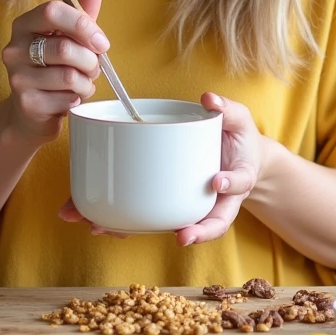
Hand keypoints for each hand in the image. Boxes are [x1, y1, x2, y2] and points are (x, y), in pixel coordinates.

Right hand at [1, 0, 108, 142]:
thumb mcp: (67, 37)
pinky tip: (71, 97)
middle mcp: (15, 49)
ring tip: (83, 82)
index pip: (52, 11)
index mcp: (24, 25)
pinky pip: (67, 98)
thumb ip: (81, 14)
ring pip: (69, 76)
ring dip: (87, 81)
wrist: (29, 111)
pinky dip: (78, 98)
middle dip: (90, 60)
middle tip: (94, 67)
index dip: (82, 24)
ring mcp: (17, 77)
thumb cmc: (52, 67)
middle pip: (64, 47)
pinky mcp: (27, 103)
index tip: (101, 41)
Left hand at [58, 92, 262, 244]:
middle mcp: (217, 200)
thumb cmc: (237, 138)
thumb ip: (227, 110)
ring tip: (112, 231)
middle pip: (212, 223)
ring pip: (177, 225)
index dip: (229, 186)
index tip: (217, 182)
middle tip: (182, 236)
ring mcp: (194, 206)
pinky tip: (97, 220)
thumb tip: (209, 99)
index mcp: (236, 181)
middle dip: (197, 232)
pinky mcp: (170, 203)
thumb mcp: (238, 121)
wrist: (237, 157)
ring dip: (141, 231)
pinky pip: (152, 215)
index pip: (236, 188)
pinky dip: (125, 222)